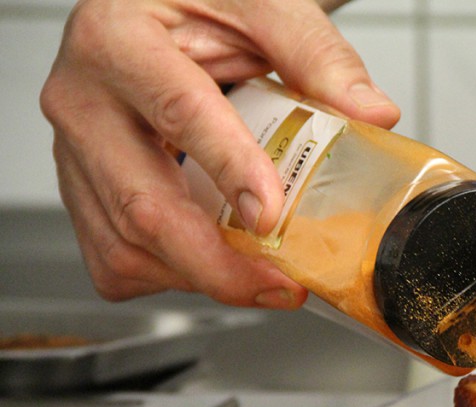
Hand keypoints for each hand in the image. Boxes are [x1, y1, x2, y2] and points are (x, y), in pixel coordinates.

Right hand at [41, 0, 399, 307]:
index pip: (177, 112)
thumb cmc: (197, 2)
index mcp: (117, 39)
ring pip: (123, 247)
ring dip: (199, 279)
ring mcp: (76, 154)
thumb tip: (373, 113)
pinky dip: (170, 278)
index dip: (228, 169)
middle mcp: (82, 100)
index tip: (271, 214)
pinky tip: (216, 263)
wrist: (156, 8)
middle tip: (280, 284)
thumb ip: (317, 54)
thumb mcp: (261, 4)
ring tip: (263, 279)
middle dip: (216, 264)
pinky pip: (114, 260)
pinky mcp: (83, 192)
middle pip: (140, 206)